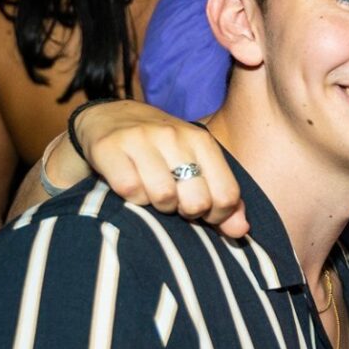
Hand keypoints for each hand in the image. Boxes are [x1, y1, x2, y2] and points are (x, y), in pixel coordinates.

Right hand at [70, 100, 247, 237]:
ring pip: (163, 196)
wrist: (110, 117)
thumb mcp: (197, 163)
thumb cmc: (161, 149)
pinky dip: (131, 197)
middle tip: (175, 203)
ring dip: (158, 205)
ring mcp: (140, 139)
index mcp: (202, 141)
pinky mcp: (109, 147)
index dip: (218, 216)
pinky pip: (129, 190)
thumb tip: (240, 231)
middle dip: (187, 212)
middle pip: (196, 201)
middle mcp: (173, 136)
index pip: (226, 195)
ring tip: (152, 193)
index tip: (203, 213)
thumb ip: (223, 197)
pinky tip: (131, 186)